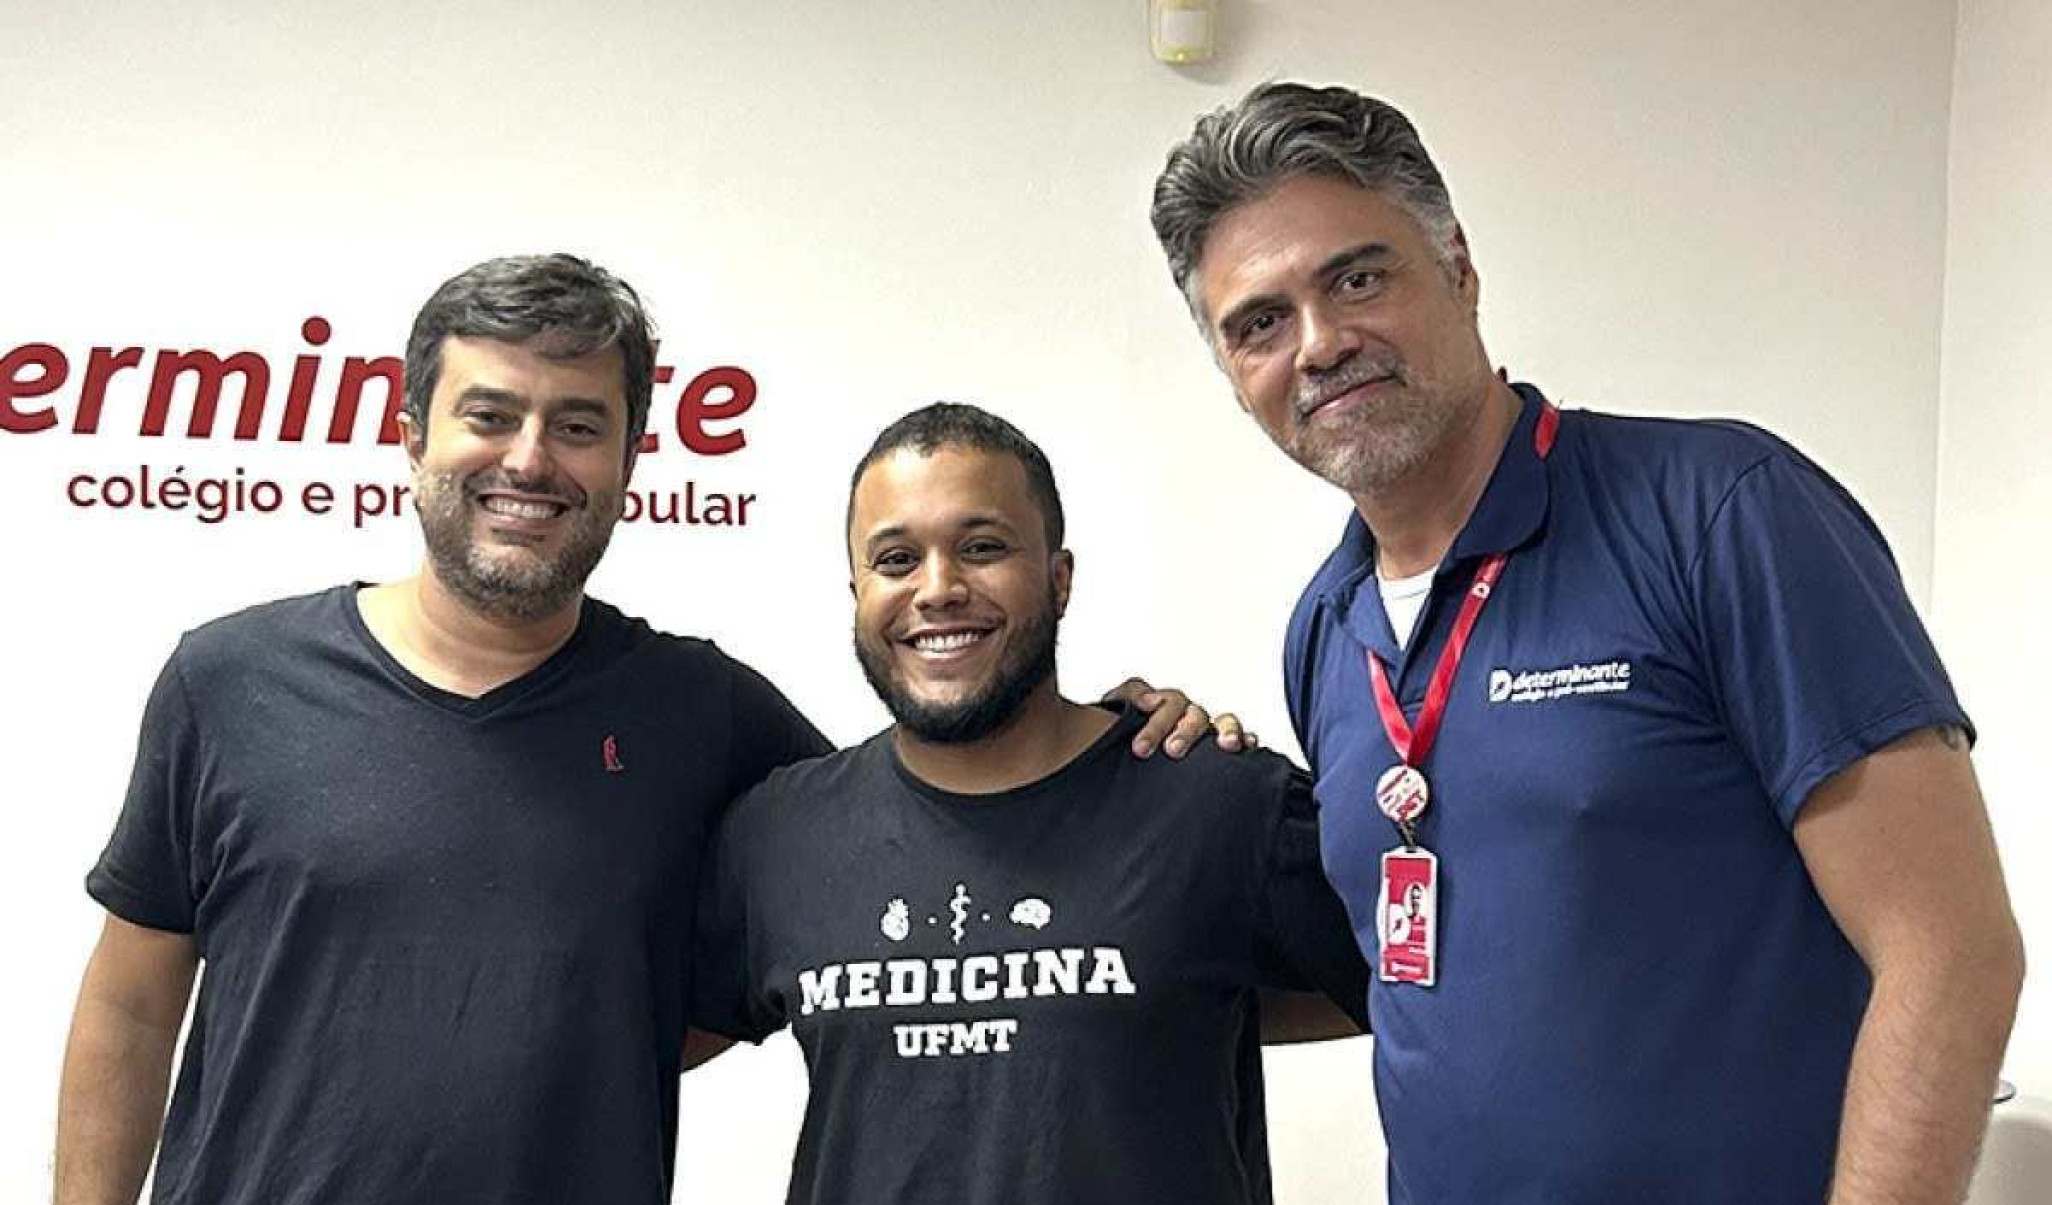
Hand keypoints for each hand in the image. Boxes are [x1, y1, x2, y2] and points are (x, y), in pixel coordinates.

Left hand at [1099, 677, 1258, 758]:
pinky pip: (1241, 738)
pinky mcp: (1220, 747)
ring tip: (1226, 744)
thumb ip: (1128, 698)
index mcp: (1161, 705)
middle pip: (1193, 714)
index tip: (1141, 746)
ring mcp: (1205, 730)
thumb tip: (1149, 699)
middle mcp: (1186, 715)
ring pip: (1223, 721)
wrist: (1124, 756)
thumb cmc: (1120, 734)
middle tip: (1173, 751)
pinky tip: (1248, 746)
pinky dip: (1246, 739)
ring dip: (1226, 730)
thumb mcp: (1114, 713)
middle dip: (1184, 732)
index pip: (1164, 703)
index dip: (1156, 723)